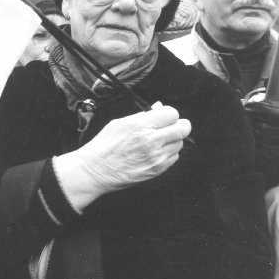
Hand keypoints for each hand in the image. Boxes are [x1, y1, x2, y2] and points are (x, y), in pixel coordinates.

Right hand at [54, 105, 191, 210]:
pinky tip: (154, 153)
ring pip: (179, 143)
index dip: (168, 114)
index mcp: (140, 125)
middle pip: (183, 128)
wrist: (95, 170)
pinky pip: (174, 157)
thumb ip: (142, 115)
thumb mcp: (119, 123)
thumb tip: (159, 108)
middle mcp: (151, 140)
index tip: (164, 117)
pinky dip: (168, 153)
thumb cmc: (103, 146)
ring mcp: (156, 156)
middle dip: (178, 125)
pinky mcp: (158, 169)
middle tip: (170, 127)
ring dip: (172, 140)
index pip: (172, 113)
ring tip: (158, 142)